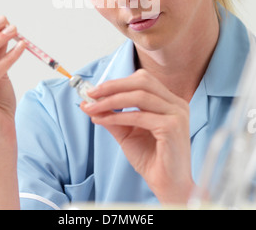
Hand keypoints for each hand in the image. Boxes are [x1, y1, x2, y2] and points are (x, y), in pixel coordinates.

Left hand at [81, 68, 194, 203]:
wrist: (167, 185)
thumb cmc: (151, 159)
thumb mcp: (127, 132)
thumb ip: (112, 115)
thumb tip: (89, 103)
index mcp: (169, 101)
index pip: (142, 80)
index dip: (118, 82)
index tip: (95, 90)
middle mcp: (176, 103)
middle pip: (142, 81)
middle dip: (113, 86)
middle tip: (91, 94)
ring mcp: (177, 114)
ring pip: (139, 96)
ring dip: (111, 100)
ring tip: (93, 108)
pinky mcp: (172, 127)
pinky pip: (139, 116)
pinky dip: (118, 116)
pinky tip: (103, 120)